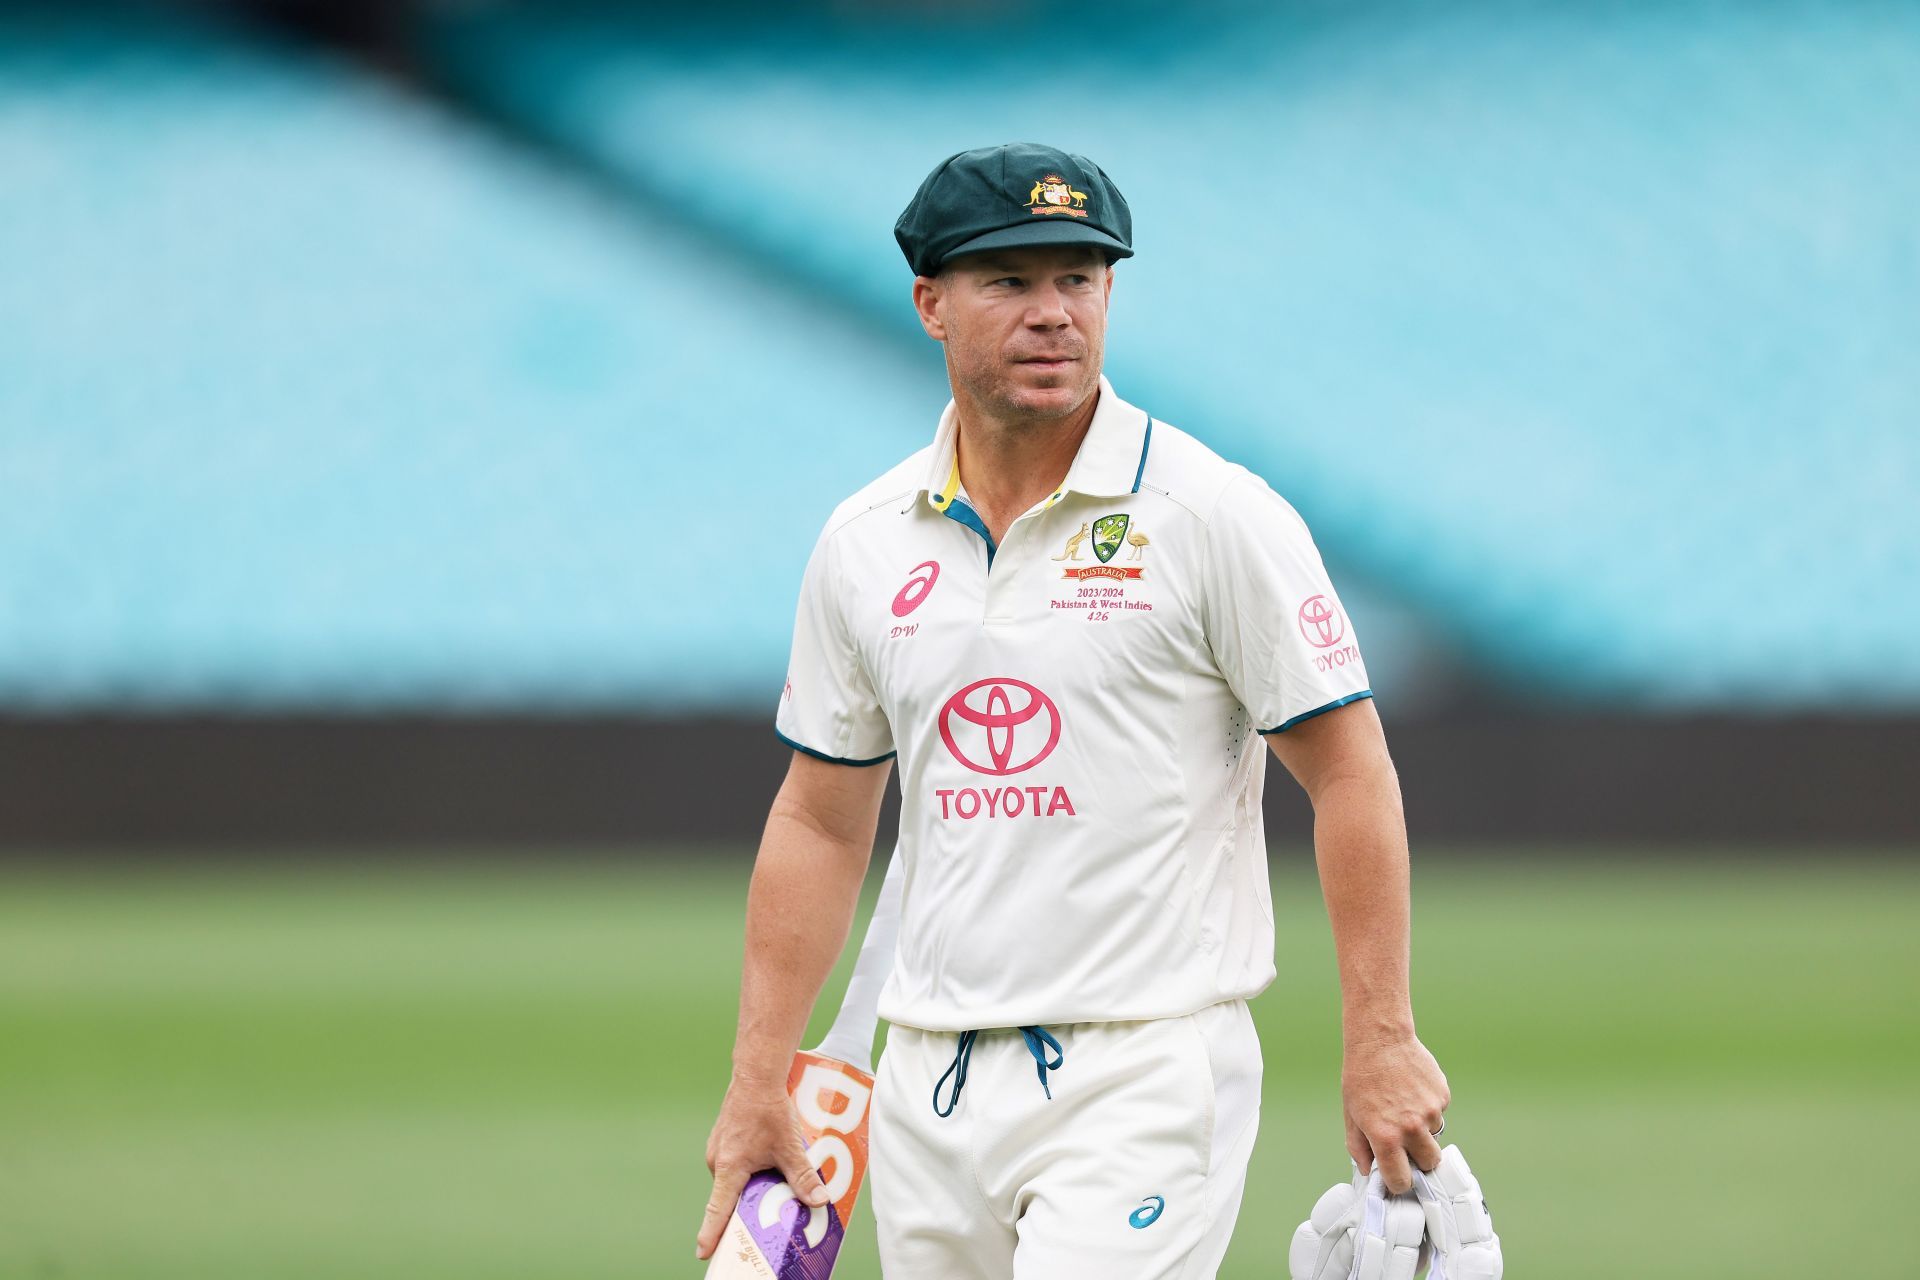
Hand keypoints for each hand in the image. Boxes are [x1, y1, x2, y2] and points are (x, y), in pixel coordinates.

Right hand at [694, 1076, 829, 1259]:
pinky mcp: (724, 1139)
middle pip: (730, 1196)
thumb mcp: (789, 1146)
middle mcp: (717, 1160)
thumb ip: (802, 1176)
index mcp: (728, 1167)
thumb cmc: (768, 1108)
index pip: (717, 1210)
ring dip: (751, 1184)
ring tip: (772, 1180)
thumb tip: (819, 1201)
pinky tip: (767, 1158)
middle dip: (745, 1207)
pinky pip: (735, 1163)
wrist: (756, 1074)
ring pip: (734, 1178)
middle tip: (761, 1217)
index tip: (703, 1252)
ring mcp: (718, 1149)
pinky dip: (749, 1167)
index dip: (711, 1234)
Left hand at [1341, 1031, 1449, 1193]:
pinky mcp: (1442, 1096)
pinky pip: (1439, 1113)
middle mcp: (1411, 1128)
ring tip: (1404, 1107)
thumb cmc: (1361, 1078)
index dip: (1398, 1181)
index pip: (1401, 1181)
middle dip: (1418, 1159)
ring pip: (1435, 1136)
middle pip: (1429, 1164)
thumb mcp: (1351, 1117)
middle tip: (1404, 1143)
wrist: (1380, 1041)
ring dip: (1423, 1131)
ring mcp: (1430, 1112)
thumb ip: (1359, 1149)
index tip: (1397, 1176)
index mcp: (1386, 1137)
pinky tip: (1412, 1092)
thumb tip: (1368, 1171)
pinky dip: (1429, 1109)